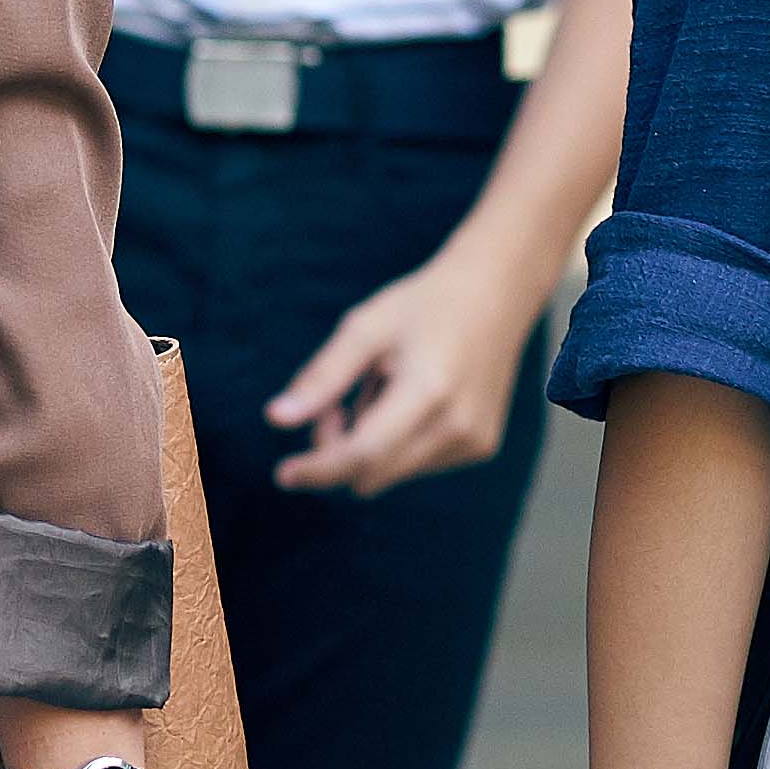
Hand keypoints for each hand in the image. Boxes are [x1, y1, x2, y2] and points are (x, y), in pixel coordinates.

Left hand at [268, 236, 546, 495]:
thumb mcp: (364, 329)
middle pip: (372, 472)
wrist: (494, 294)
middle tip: (333, 406)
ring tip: (381, 388)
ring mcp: (474, 440)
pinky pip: (415, 465)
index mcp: (428, 391)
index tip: (284, 474)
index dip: (319, 468)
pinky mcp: (481, 446)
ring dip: (368, 446)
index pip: (363, 453)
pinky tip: (408, 398)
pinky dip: (395, 443)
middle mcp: (457, 425)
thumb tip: (275, 419)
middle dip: (338, 450)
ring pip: (390, 472)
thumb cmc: (422, 306)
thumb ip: (321, 378)